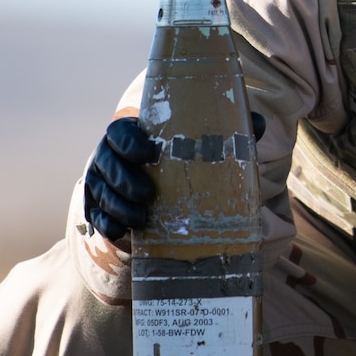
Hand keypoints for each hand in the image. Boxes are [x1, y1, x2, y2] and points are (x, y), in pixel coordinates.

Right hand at [84, 112, 263, 241]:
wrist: (161, 190)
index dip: (130, 142)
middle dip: (124, 179)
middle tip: (148, 194)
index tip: (148, 154)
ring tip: (141, 219)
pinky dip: (107, 223)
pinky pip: (96, 215)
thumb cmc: (182, 159)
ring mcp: (102, 182)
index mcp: (133, 135)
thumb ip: (227, 132)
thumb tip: (259, 124)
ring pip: (101, 191)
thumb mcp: (203, 145)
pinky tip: (120, 231)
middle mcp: (111, 156)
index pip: (120, 132)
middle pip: (107, 163)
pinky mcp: (100, 206)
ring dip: (118, 205)